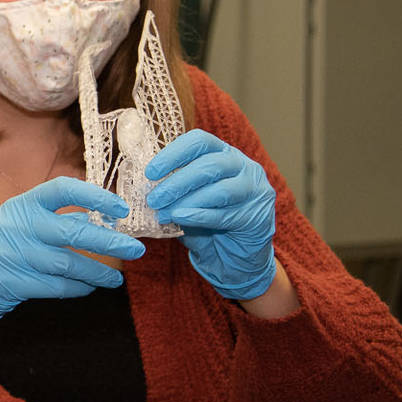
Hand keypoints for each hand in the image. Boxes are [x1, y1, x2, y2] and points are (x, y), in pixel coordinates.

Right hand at [0, 178, 147, 342]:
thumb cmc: (4, 246)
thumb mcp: (23, 222)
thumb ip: (57, 218)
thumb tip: (101, 217)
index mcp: (22, 204)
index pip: (62, 190)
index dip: (94, 196)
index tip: (121, 208)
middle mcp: (16, 225)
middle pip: (72, 231)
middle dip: (109, 241)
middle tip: (136, 250)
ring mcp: (12, 254)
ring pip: (67, 264)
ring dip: (97, 272)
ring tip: (116, 278)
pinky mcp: (12, 282)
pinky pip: (55, 286)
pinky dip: (78, 287)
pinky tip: (90, 287)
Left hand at [145, 129, 277, 300]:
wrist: (236, 259)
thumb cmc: (207, 224)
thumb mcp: (187, 201)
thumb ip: (172, 191)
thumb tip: (144, 187)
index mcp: (223, 154)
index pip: (199, 141)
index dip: (173, 154)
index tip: (150, 173)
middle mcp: (243, 166)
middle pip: (209, 165)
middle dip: (177, 182)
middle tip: (154, 199)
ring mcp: (255, 190)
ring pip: (220, 190)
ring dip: (187, 201)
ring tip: (163, 214)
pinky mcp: (257, 217)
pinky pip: (225, 215)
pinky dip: (199, 216)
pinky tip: (180, 220)